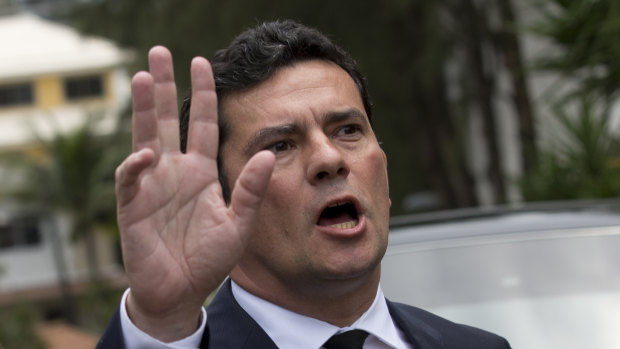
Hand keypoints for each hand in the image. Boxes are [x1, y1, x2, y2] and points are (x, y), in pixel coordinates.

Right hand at [114, 46, 273, 340]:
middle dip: (164, 87)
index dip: (203, 94)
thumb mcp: (238, 224)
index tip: (202, 62)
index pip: (203, 124)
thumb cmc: (209, 259)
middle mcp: (175, 171)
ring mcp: (151, 185)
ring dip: (144, 109)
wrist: (181, 291)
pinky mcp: (133, 206)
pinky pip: (131, 179)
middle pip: (168, 120)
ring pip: (145, 137)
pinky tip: (147, 155)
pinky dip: (136, 166)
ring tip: (145, 76)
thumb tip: (265, 153)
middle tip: (160, 51)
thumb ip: (251, 190)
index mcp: (201, 172)